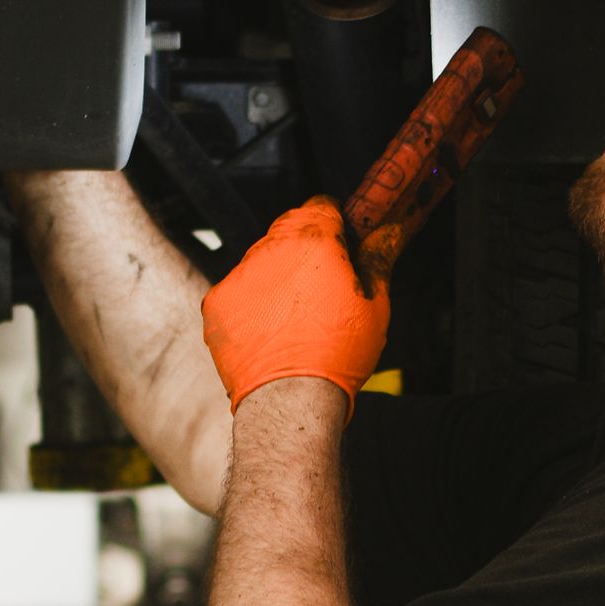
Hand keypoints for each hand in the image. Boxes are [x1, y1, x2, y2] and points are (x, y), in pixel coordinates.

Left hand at [201, 198, 390, 414]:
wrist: (291, 399)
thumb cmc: (336, 356)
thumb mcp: (376, 305)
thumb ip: (378, 259)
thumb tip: (386, 235)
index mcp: (313, 242)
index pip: (322, 205)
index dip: (336, 222)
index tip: (343, 240)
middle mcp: (271, 250)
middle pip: (289, 230)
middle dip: (306, 250)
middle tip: (325, 288)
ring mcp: (240, 276)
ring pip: (262, 261)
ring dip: (278, 277)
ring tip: (298, 318)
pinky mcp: (218, 303)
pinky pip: (239, 292)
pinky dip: (253, 305)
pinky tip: (273, 331)